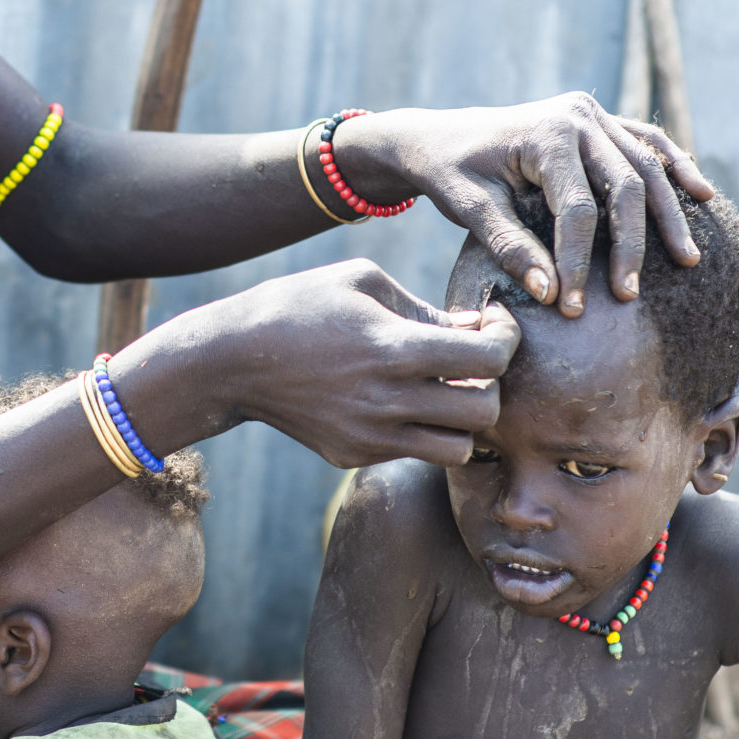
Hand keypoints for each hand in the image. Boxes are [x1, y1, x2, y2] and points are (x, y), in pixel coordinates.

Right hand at [145, 259, 519, 468]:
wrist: (232, 360)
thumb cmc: (299, 306)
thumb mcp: (363, 282)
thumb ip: (425, 308)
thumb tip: (475, 327)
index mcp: (395, 349)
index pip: (490, 359)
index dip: (506, 340)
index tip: (493, 326)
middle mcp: (388, 401)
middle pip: (485, 413)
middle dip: (492, 385)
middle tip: (473, 364)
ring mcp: (370, 437)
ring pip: (457, 449)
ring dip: (462, 420)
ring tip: (444, 391)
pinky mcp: (352, 456)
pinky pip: (412, 452)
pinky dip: (419, 430)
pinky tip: (398, 401)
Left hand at [328, 96, 712, 316]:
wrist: (437, 135)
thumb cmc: (450, 172)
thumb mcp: (469, 209)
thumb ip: (509, 248)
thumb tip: (549, 294)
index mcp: (546, 133)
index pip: (578, 208)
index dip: (579, 260)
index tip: (574, 307)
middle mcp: (578, 116)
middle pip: (626, 185)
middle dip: (632, 245)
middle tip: (630, 295)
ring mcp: (593, 114)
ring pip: (647, 165)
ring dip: (670, 212)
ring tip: (688, 260)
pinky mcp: (599, 120)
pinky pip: (647, 142)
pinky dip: (674, 166)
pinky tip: (701, 193)